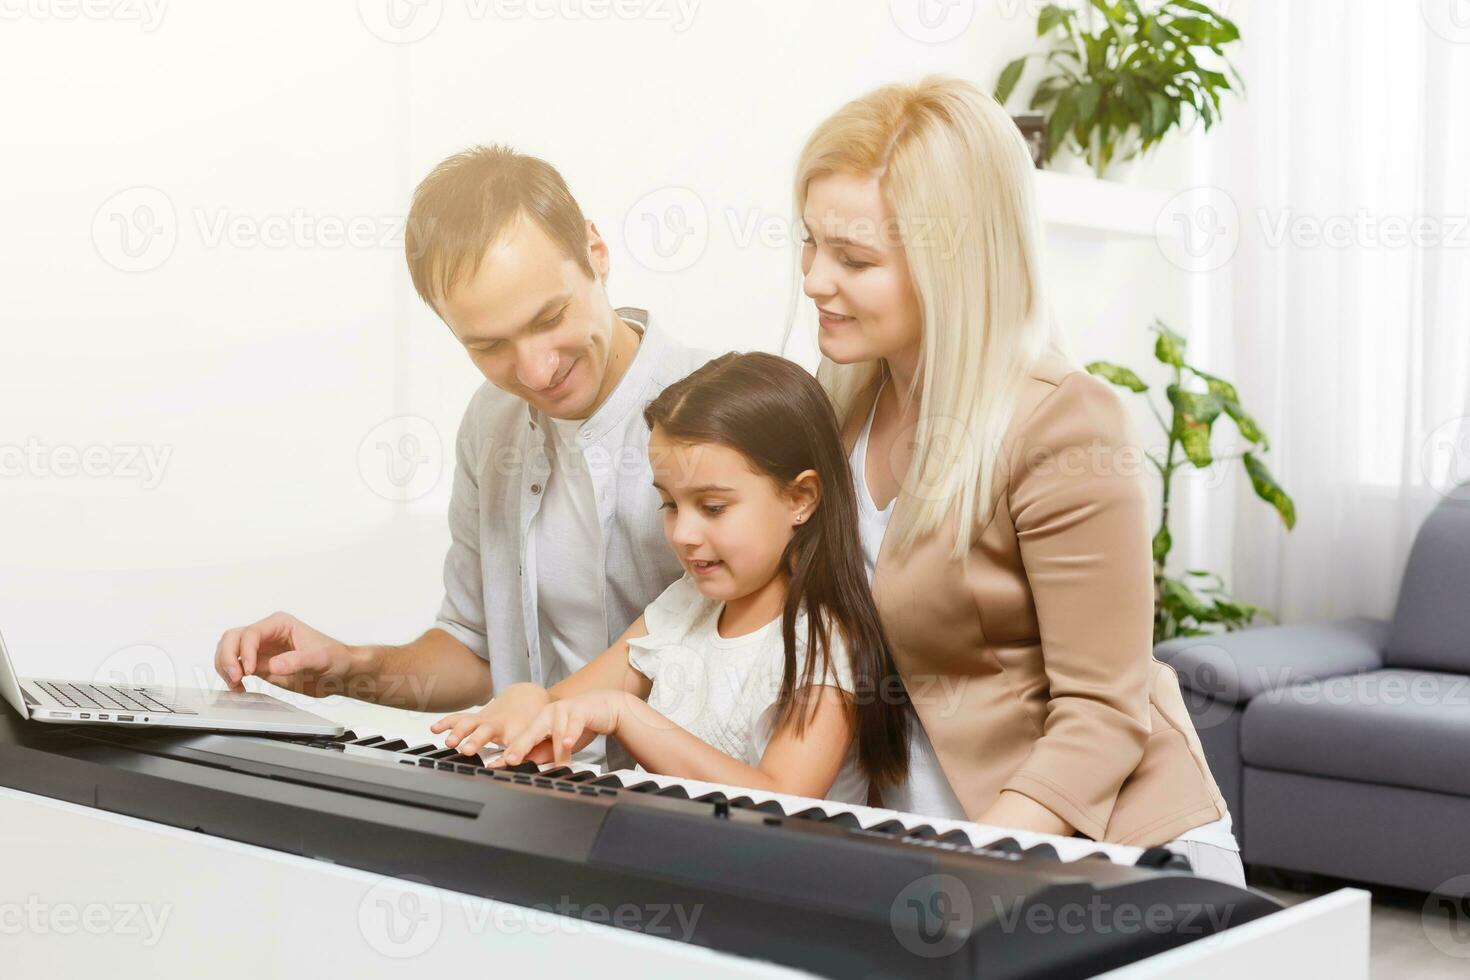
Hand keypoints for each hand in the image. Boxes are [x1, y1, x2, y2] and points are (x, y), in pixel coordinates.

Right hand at [214, 612, 358, 695]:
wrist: (339, 672)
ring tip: (236, 684)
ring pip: (228, 650)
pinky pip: (235, 666)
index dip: (246, 651)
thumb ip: (296, 661)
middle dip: (228, 657)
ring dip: (225, 667)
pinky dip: (230, 676)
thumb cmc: (334, 658)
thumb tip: (272, 665)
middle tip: (235, 677)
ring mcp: (261, 649)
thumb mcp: (319, 658)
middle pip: (232, 638)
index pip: (251, 633)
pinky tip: (239, 687)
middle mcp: (267, 634)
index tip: (250, 670)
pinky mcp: (260, 664)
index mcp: (279, 624)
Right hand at [430, 683, 550, 756]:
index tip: (504, 764)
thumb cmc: (535, 720)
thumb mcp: (544, 736)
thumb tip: (557, 771)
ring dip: (459, 732)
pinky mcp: (476, 717)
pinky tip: (435, 729)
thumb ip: (545, 754)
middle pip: (486, 732)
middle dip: (476, 741)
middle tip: (468, 751)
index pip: (514, 744)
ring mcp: (486, 719)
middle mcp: (500, 724)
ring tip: (449, 742)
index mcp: (518, 730)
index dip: (509, 755)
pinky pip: (460, 718)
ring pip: (470, 724)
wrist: (528, 695)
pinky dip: (447, 722)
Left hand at [493, 690, 630, 768]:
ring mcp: (563, 710)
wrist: (605, 707)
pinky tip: (568, 743)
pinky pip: (574, 723)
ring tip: (552, 765)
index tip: (496, 766)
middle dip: (519, 747)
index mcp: (539, 722)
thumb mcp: (560, 743)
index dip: (510, 753)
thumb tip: (527, 765)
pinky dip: (571, 734)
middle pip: (531, 732)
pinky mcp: (580, 709)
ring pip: (556, 733)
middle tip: (509, 760)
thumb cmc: (580, 725)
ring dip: (556, 751)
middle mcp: (547, 714)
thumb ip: (544, 753)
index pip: (522, 740)